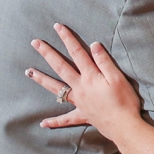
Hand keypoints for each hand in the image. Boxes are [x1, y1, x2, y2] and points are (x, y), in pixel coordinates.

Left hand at [26, 23, 142, 139]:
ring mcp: (79, 102)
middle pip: (61, 67)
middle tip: (35, 43)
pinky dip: (54, 121)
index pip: (77, 53)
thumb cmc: (125, 102)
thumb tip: (94, 45)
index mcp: (90, 77)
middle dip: (48, 54)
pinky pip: (66, 119)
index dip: (67, 39)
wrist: (124, 126)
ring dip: (42, 79)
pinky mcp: (82, 115)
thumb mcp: (118, 78)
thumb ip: (104, 61)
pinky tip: (43, 123)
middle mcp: (80, 88)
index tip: (58, 27)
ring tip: (29, 72)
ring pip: (56, 89)